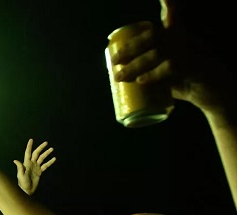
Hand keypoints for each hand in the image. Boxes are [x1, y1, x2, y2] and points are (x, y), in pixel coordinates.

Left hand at [14, 139, 55, 195]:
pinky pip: (45, 165)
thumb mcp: (20, 175)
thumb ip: (20, 168)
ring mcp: (36, 167)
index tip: (31, 140)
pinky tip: (54, 158)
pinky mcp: (39, 171)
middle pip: (36, 153)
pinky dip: (50, 162)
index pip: (28, 153)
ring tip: (52, 149)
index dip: (29, 146)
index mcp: (26, 163)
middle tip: (46, 142)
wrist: (27, 190)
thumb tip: (15, 160)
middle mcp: (31, 164)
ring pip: (42, 158)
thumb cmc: (22, 183)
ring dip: (47, 153)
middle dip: (41, 148)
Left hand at [109, 1, 231, 115]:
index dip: (169, 6)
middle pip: (154, 35)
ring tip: (119, 76)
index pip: (172, 16)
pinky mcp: (193, 66)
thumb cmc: (185, 81)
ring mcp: (190, 51)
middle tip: (114, 60)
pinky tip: (141, 81)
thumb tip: (119, 73)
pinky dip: (153, 75)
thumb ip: (149, 67)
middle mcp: (184, 39)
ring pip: (158, 52)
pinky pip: (170, 67)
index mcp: (178, 36)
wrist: (211, 94)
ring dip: (135, 65)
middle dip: (131, 46)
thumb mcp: (165, 71)